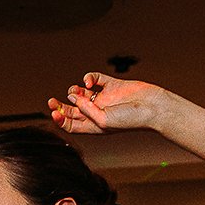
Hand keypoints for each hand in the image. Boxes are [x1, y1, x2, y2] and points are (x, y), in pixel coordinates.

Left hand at [46, 72, 168, 134]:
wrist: (152, 107)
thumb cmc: (130, 120)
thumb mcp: (103, 120)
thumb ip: (86, 110)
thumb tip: (73, 96)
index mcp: (94, 126)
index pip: (71, 124)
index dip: (60, 119)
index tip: (54, 112)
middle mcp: (97, 112)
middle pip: (73, 109)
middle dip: (61, 105)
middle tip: (51, 101)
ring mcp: (105, 98)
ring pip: (82, 93)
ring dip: (75, 91)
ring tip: (78, 90)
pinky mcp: (112, 85)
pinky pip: (96, 79)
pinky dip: (90, 77)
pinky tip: (89, 81)